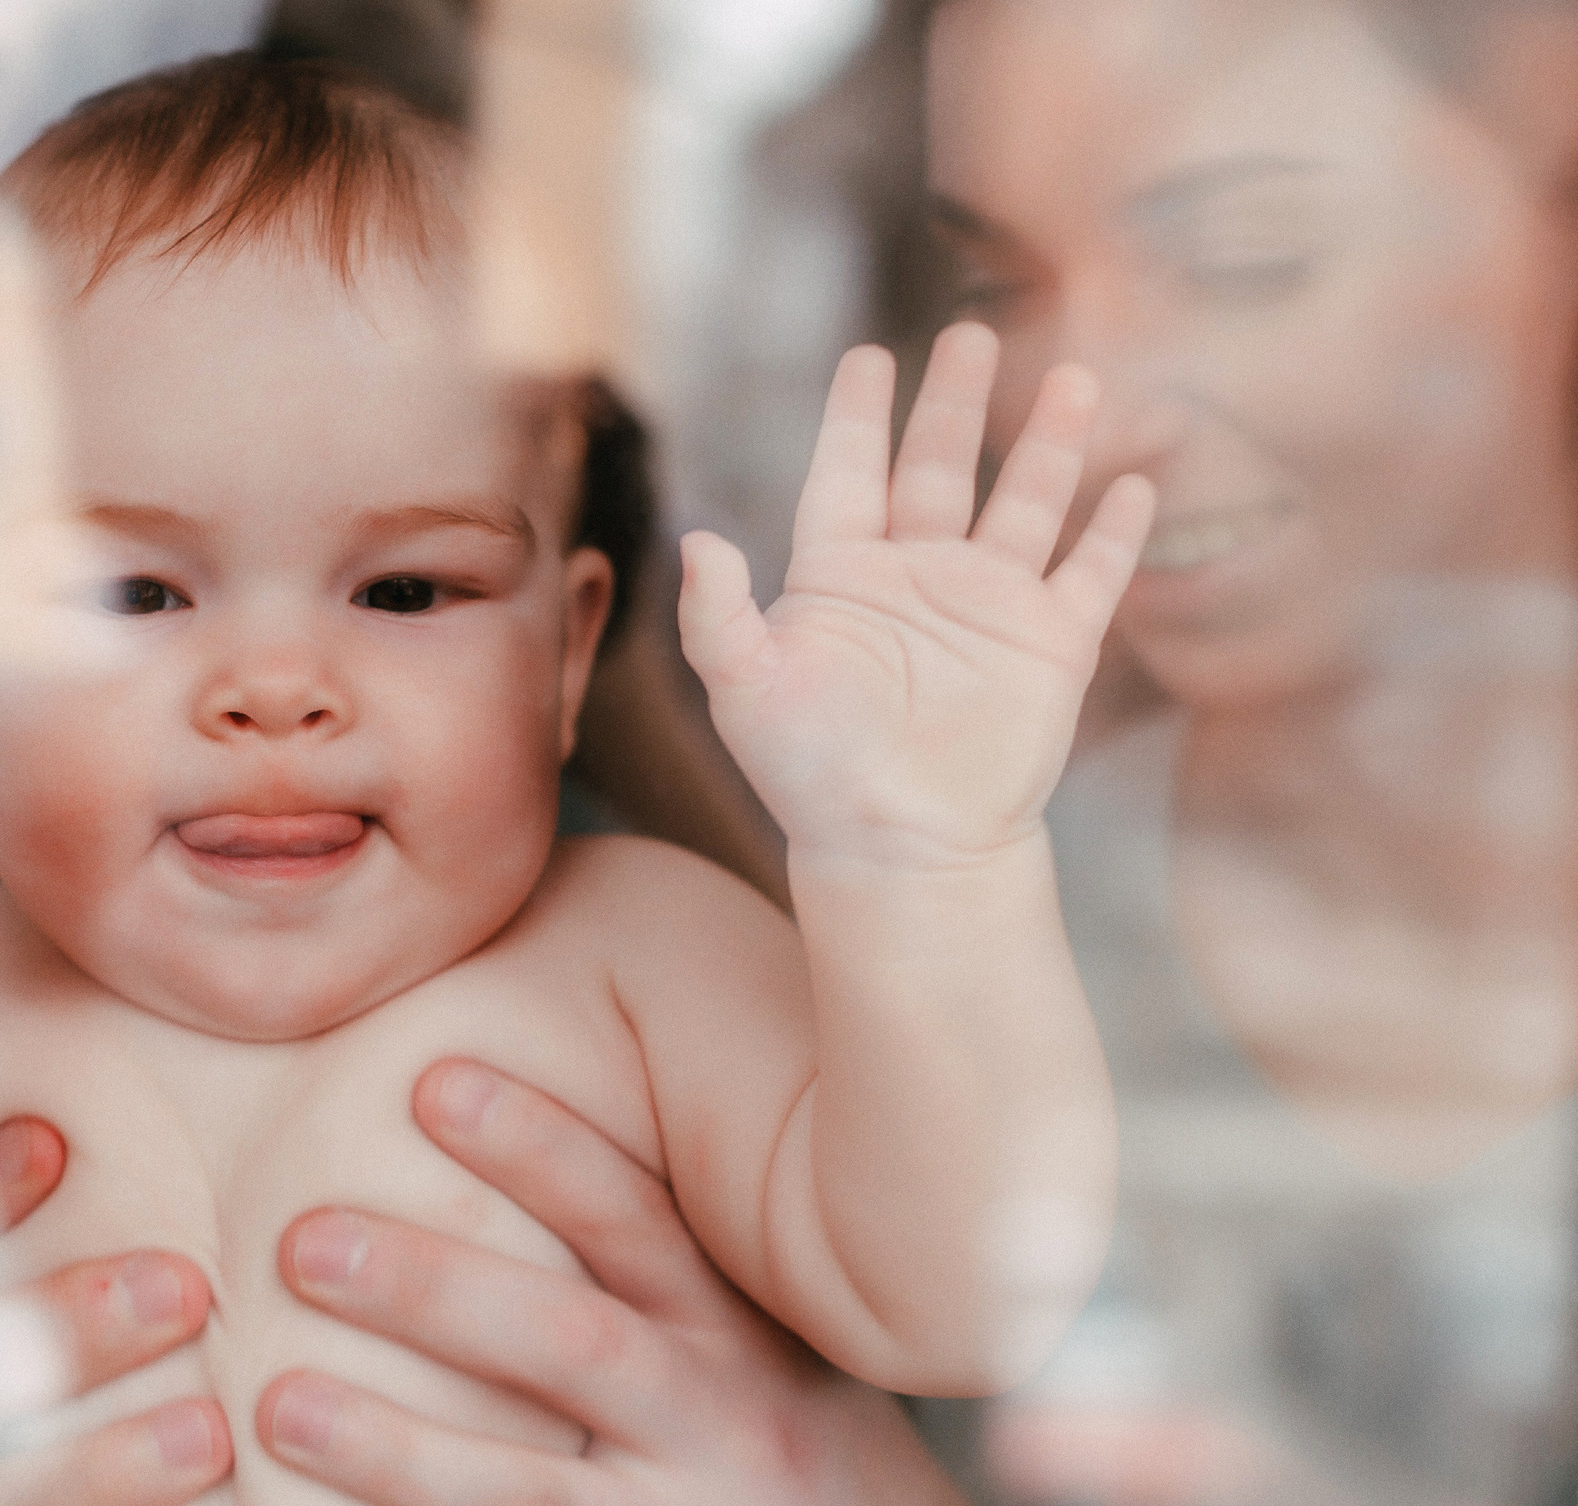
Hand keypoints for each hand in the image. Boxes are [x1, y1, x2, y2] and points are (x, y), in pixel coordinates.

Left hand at [257, 1060, 998, 1505]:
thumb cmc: (793, 1448)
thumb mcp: (759, 1337)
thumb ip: (656, 1259)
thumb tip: (501, 1114)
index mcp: (731, 1337)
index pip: (634, 1221)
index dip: (541, 1147)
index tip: (434, 1080)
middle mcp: (722, 1433)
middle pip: (568, 1345)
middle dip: (432, 1289)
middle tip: (302, 1244)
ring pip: (534, 1501)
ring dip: (399, 1454)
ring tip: (278, 1407)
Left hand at [680, 321, 1154, 867]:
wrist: (900, 847)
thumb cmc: (809, 776)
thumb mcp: (747, 691)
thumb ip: (718, 615)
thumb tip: (695, 539)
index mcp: (842, 577)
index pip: (849, 474)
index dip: (857, 417)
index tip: (868, 356)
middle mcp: (918, 579)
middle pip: (941, 467)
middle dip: (956, 401)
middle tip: (972, 332)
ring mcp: (988, 608)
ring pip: (1027, 502)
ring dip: (1051, 443)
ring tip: (1078, 378)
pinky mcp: (1050, 647)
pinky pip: (1089, 574)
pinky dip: (1115, 530)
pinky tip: (1136, 484)